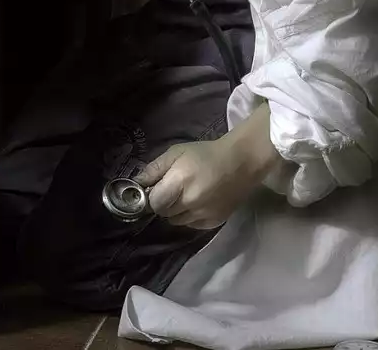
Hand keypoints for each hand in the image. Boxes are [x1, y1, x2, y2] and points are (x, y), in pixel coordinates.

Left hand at [135, 109, 281, 228]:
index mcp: (180, 182)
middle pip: (163, 213)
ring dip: (175, 211)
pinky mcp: (215, 221)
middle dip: (162, 202)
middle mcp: (191, 202)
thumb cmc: (205, 154)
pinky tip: (196, 202)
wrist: (242, 162)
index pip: (154, 202)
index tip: (153, 189)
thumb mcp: (176, 153)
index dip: (150, 197)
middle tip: (170, 190)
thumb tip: (136, 183)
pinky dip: (189, 216)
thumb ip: (154, 169)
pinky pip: (192, 225)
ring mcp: (205, 214)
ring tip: (184, 195)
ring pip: (176, 221)